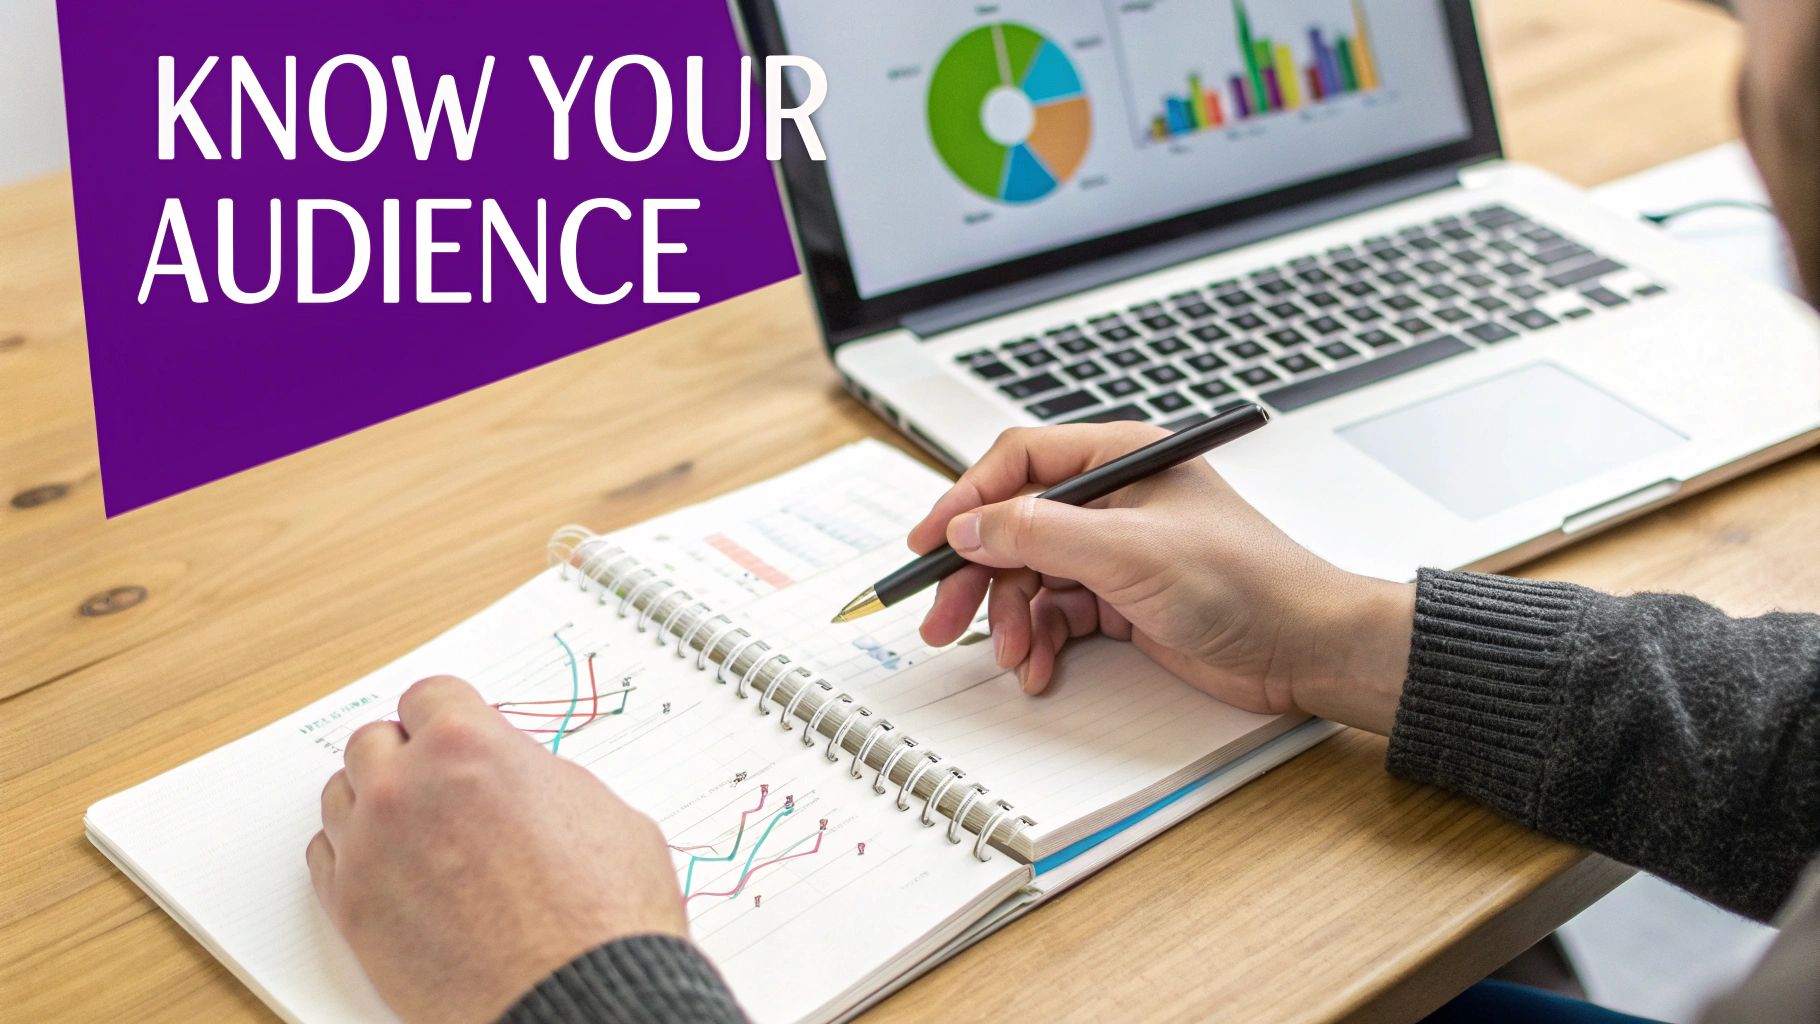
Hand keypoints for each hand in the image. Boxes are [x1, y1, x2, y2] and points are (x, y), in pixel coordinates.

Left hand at [307, 675, 685, 1023]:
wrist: (576, 998)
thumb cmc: (603, 913)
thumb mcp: (598, 808)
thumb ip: (537, 776)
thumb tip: (518, 779)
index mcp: (469, 747)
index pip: (428, 695)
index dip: (451, 716)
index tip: (457, 735)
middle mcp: (406, 787)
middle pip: (374, 740)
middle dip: (408, 757)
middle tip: (439, 786)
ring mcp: (370, 848)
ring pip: (341, 793)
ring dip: (375, 801)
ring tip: (416, 830)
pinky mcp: (351, 908)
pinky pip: (326, 854)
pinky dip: (354, 853)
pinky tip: (392, 867)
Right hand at [910, 423, 1414, 733]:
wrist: (1305, 649)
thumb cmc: (1247, 583)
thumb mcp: (1131, 552)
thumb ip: (1042, 534)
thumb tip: (970, 526)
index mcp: (1119, 459)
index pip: (1019, 463)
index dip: (966, 501)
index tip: (928, 543)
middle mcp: (1112, 500)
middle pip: (1013, 527)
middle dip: (976, 576)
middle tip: (942, 619)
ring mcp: (1114, 552)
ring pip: (1029, 578)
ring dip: (1010, 620)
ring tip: (1013, 657)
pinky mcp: (1120, 600)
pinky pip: (1056, 615)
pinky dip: (1040, 642)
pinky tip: (1039, 668)